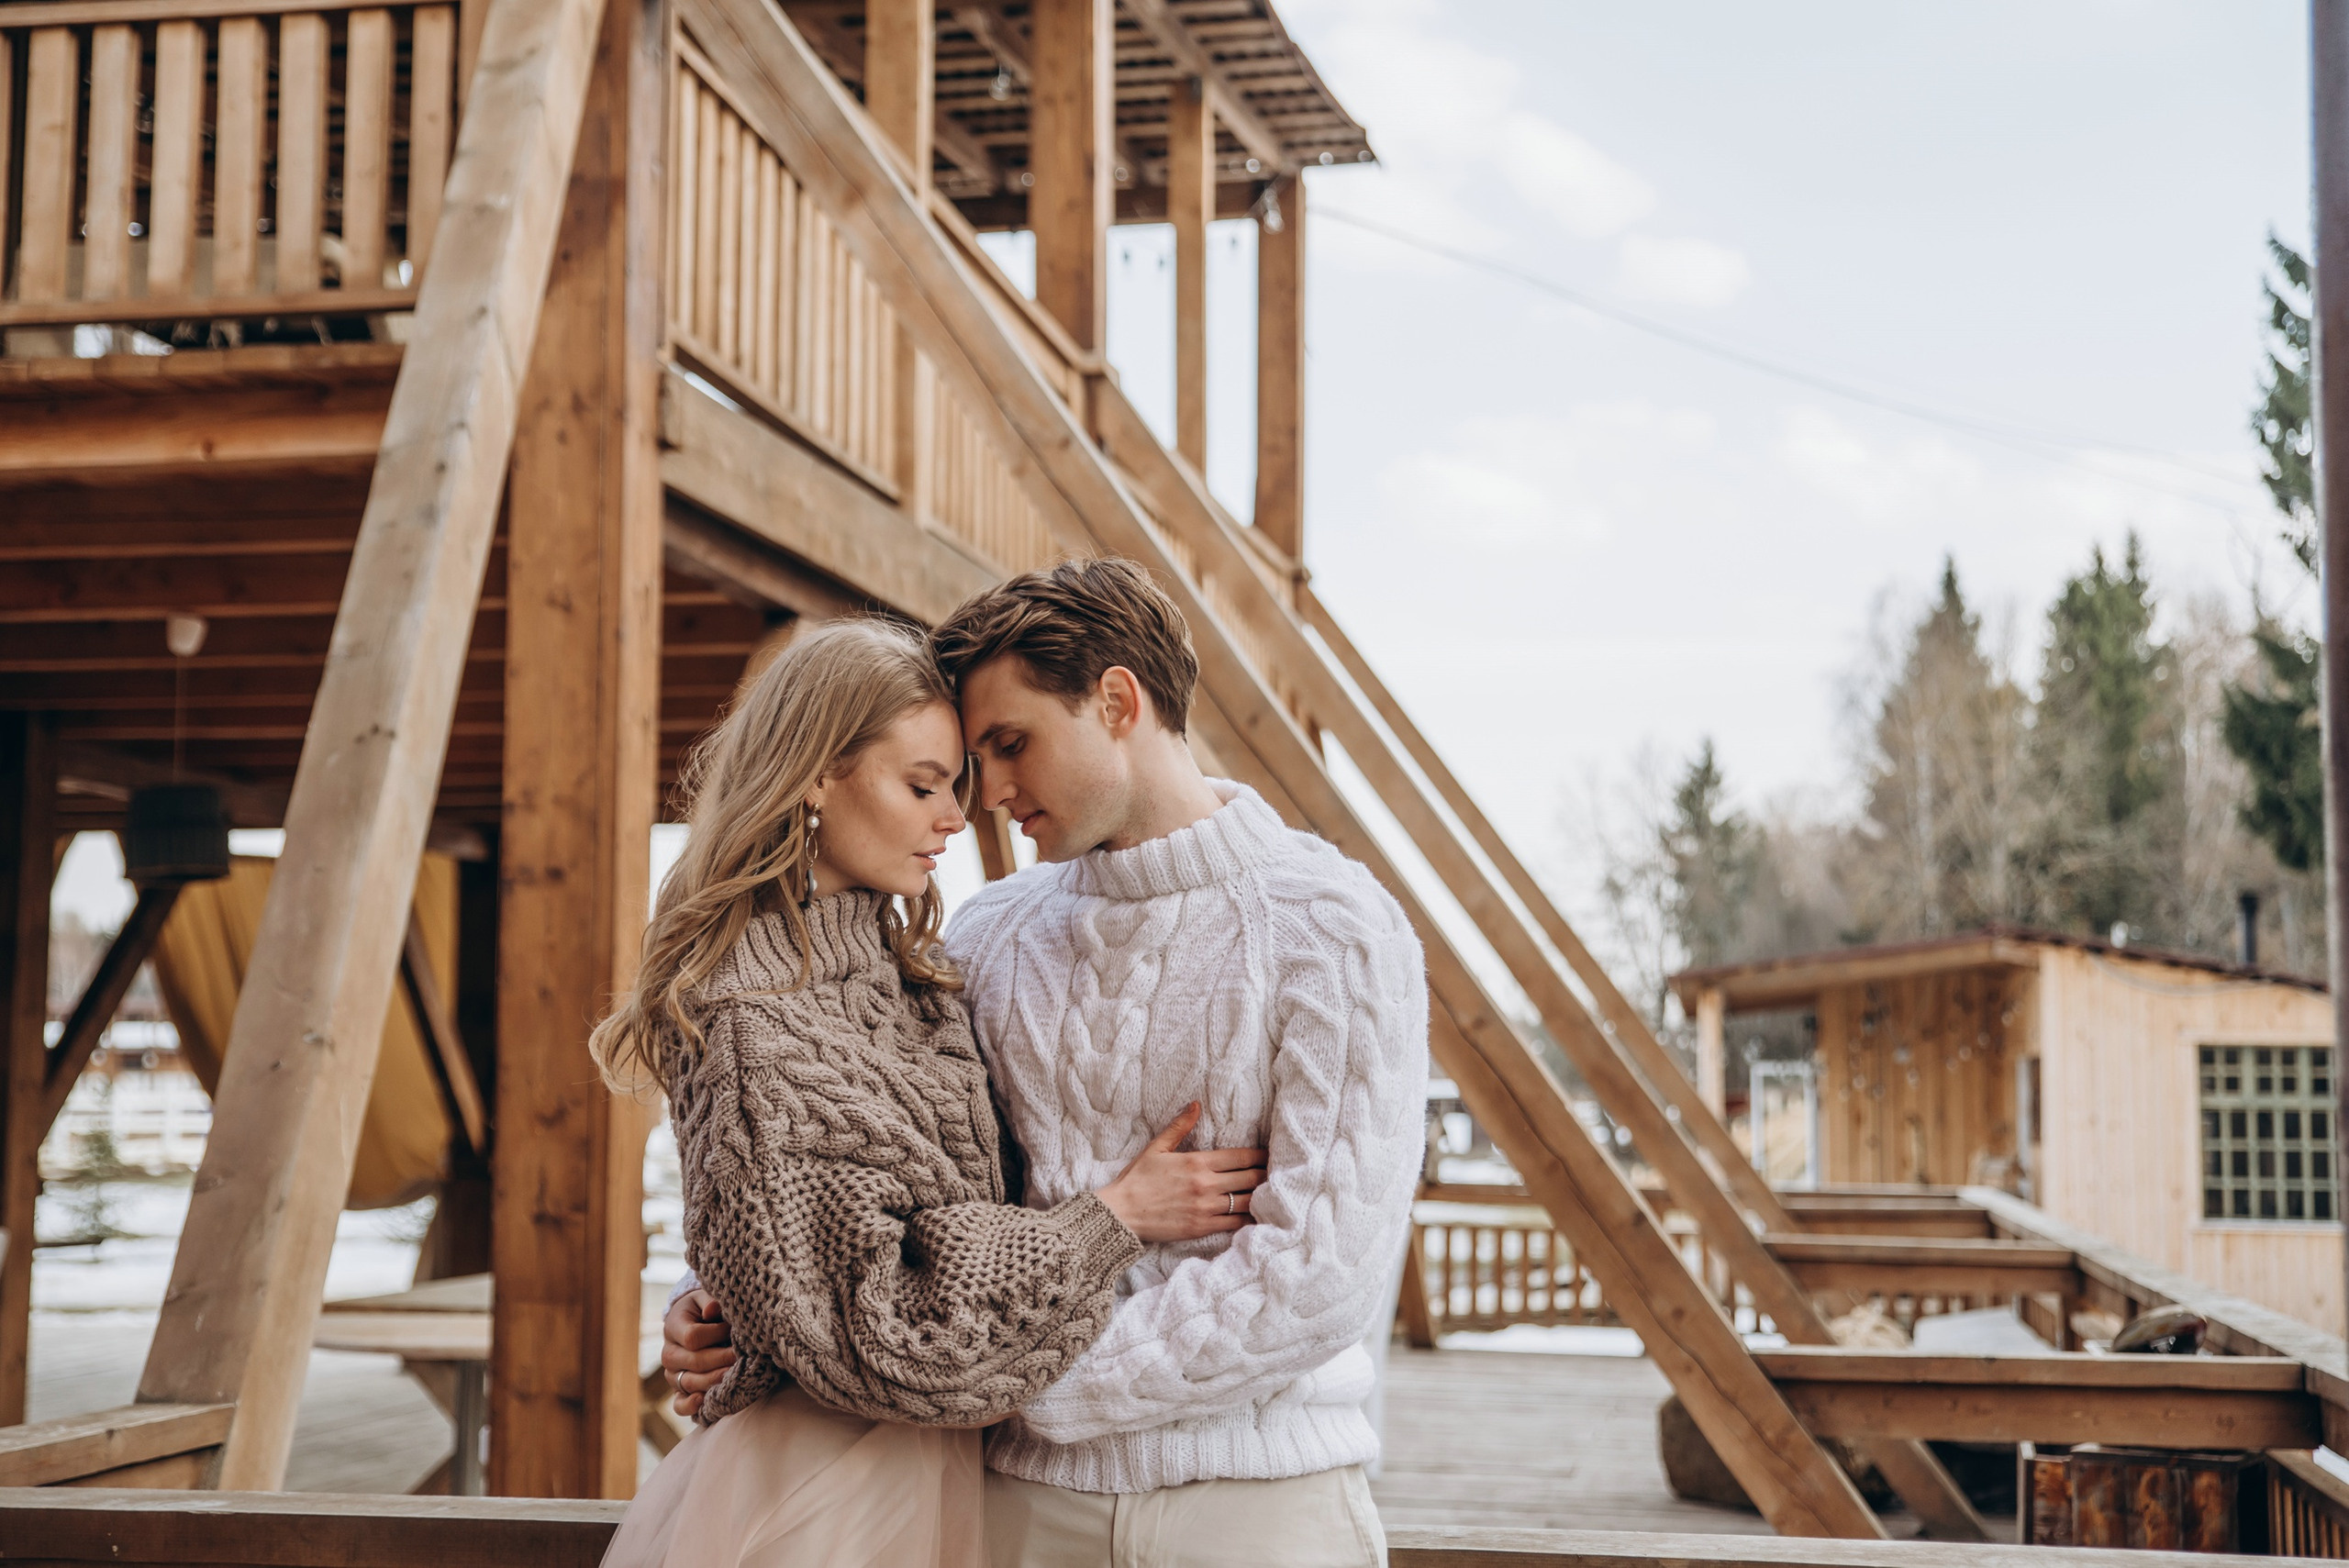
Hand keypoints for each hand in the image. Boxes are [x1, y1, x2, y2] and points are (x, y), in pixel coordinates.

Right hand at [661, 1288, 737, 1418]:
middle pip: (694, 1363)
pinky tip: (706, 1401)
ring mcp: (673, 1375)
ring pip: (690, 1383)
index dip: (716, 1335)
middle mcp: (669, 1354)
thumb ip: (711, 1302)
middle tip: (744, 1357)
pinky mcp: (679, 1390)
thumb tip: (712, 1310)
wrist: (695, 1322)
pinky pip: (679, 1404)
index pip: (693, 1337)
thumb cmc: (706, 1309)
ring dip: (715, 1381)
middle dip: (723, 1360)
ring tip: (736, 1375)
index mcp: (673, 1327)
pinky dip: (691, 1406)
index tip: (734, 1330)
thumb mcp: (706, 1298)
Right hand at [1095, 1103, 1266, 1243]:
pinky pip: (1235, 1224)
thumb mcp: (1156, 1147)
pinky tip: (1256, 1215)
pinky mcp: (1202, 1228)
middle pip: (1250, 1179)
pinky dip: (1248, 1219)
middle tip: (1277, 1174)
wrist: (1121, 1214)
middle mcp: (1206, 1185)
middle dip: (1266, 1175)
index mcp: (1198, 1162)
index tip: (1270, 1155)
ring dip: (1261, 1197)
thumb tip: (1196, 1104)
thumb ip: (1180, 1126)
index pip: (1242, 1157)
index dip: (1261, 1156)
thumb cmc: (1137, 1179)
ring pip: (1247, 1202)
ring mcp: (1206, 1208)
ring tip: (1270, 1194)